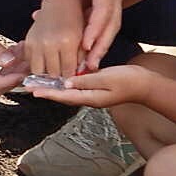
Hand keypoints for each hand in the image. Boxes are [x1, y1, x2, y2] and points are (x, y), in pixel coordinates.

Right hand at [24, 0, 86, 77]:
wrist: (60, 4)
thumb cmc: (74, 20)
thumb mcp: (84, 38)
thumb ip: (82, 59)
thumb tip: (79, 75)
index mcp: (67, 42)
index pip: (68, 71)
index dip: (71, 77)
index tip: (72, 78)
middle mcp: (49, 44)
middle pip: (53, 74)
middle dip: (59, 76)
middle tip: (63, 75)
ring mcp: (37, 43)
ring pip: (39, 71)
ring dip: (46, 73)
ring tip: (53, 70)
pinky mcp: (28, 42)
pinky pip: (30, 62)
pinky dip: (37, 65)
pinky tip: (45, 62)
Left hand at [28, 65, 150, 108]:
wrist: (146, 85)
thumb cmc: (129, 80)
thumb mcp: (106, 78)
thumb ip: (86, 81)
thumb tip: (66, 83)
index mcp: (90, 98)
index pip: (64, 96)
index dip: (48, 93)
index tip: (33, 91)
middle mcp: (89, 98)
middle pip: (63, 95)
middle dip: (46, 91)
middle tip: (29, 87)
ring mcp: (92, 94)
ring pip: (68, 91)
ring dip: (54, 87)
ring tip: (39, 83)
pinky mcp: (95, 87)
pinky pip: (76, 86)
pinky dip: (65, 82)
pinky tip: (59, 77)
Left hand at [37, 0, 128, 70]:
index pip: (103, 11)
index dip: (93, 31)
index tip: (84, 47)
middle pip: (112, 25)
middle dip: (101, 46)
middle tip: (90, 67)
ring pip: (112, 24)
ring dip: (102, 44)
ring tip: (90, 64)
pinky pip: (108, 18)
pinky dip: (99, 34)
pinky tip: (88, 47)